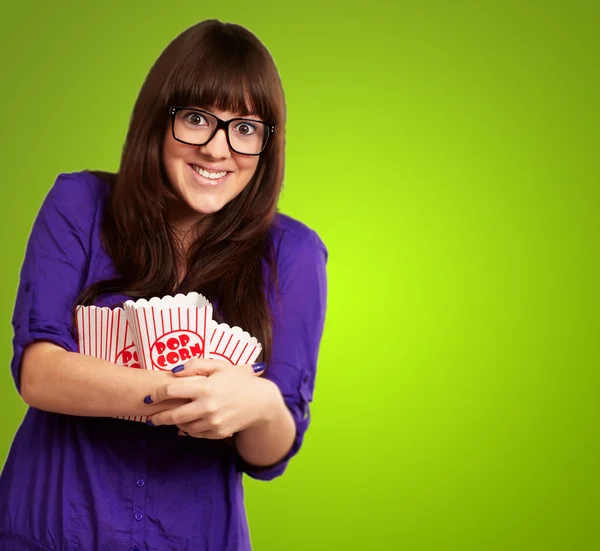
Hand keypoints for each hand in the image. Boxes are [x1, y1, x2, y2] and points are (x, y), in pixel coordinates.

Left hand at [145, 359, 276, 438]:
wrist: (261, 401)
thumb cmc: (238, 380)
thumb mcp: (219, 366)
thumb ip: (195, 365)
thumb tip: (174, 371)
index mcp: (206, 387)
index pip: (172, 391)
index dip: (157, 394)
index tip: (149, 397)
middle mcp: (207, 407)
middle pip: (173, 415)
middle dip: (158, 417)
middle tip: (150, 417)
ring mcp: (213, 422)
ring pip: (184, 427)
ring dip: (174, 424)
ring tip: (169, 419)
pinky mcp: (218, 433)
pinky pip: (197, 434)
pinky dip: (189, 430)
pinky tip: (187, 424)